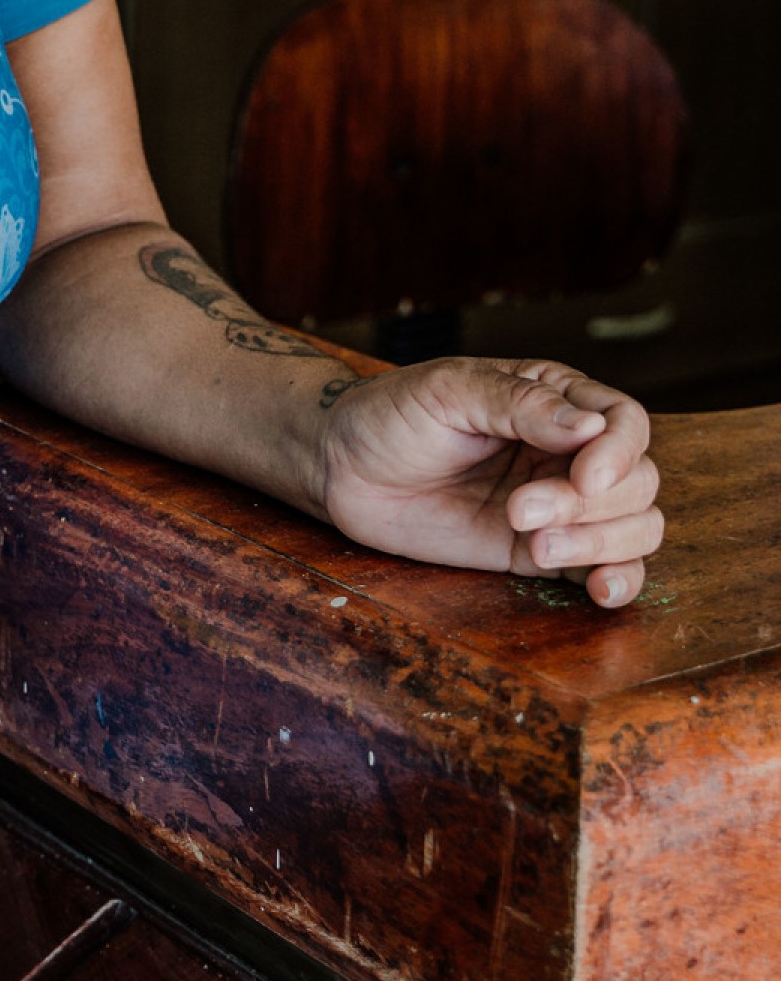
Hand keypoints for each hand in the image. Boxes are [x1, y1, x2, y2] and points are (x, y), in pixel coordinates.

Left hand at [316, 359, 661, 608]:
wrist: (343, 469)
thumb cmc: (391, 415)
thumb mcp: (449, 392)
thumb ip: (519, 405)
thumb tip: (593, 426)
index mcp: (553, 398)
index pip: (626, 421)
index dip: (619, 453)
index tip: (583, 478)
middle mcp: (568, 451)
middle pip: (636, 480)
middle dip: (589, 506)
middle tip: (519, 512)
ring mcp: (559, 503)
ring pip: (633, 525)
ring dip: (599, 543)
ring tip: (533, 546)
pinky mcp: (541, 550)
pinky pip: (608, 566)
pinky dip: (620, 579)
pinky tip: (599, 588)